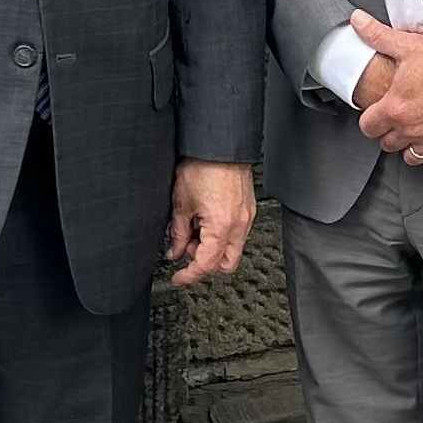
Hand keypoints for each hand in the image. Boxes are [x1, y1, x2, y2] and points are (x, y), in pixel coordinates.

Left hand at [167, 159, 254, 285]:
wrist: (219, 145)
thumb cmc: (203, 166)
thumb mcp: (181, 204)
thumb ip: (177, 233)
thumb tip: (174, 250)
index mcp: (222, 227)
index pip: (206, 265)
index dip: (189, 275)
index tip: (178, 277)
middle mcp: (239, 226)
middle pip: (226, 264)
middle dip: (205, 264)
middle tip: (186, 249)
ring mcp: (246, 218)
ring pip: (232, 249)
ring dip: (212, 249)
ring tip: (194, 231)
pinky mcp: (248, 209)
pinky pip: (237, 234)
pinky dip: (220, 236)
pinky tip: (205, 221)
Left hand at [351, 11, 422, 172]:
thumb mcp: (409, 45)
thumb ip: (378, 36)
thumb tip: (357, 21)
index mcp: (395, 108)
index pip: (368, 127)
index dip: (369, 119)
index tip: (375, 112)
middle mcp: (411, 129)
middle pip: (387, 143)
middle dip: (388, 133)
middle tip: (395, 120)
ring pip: (412, 158)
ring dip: (410, 148)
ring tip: (413, 134)